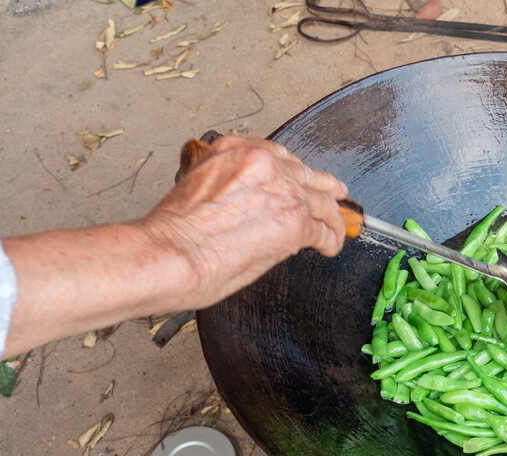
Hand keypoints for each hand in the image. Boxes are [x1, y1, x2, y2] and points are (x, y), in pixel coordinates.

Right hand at [141, 135, 349, 307]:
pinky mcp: (294, 222)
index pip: (277, 156)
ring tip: (338, 228)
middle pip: (305, 175)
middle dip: (322, 188)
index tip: (301, 178)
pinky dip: (331, 240)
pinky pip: (324, 230)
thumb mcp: (200, 188)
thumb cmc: (172, 232)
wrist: (168, 253)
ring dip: (331, 218)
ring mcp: (281, 191)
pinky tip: (330, 247)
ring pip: (321, 201)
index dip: (294, 172)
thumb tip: (254, 207)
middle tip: (336, 194)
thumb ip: (234, 187)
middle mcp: (261, 163)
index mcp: (233, 150)